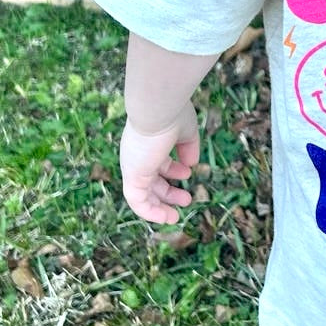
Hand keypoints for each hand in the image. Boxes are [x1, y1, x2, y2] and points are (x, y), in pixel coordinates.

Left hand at [119, 101, 200, 223]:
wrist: (157, 108)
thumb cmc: (172, 114)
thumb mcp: (186, 132)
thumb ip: (188, 148)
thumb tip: (192, 164)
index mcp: (148, 144)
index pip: (157, 163)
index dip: (173, 171)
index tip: (188, 172)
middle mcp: (137, 157)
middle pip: (151, 181)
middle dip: (168, 192)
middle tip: (186, 199)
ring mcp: (134, 166)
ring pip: (142, 194)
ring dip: (159, 206)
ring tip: (175, 216)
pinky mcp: (134, 176)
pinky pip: (138, 201)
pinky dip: (149, 212)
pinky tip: (165, 217)